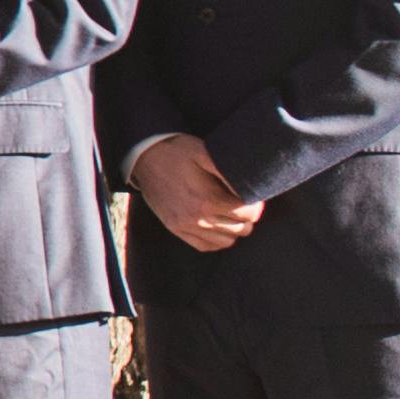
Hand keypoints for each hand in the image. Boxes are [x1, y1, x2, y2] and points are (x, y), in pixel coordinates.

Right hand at [127, 135, 260, 251]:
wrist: (144, 157)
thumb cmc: (177, 152)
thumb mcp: (205, 153)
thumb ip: (229, 171)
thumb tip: (251, 185)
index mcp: (207, 199)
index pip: (248, 214)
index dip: (256, 205)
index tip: (253, 196)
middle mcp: (196, 218)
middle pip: (241, 229)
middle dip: (247, 216)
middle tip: (242, 202)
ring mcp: (184, 226)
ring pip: (226, 241)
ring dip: (233, 228)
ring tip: (229, 213)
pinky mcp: (175, 229)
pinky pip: (206, 246)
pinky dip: (216, 239)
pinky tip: (216, 224)